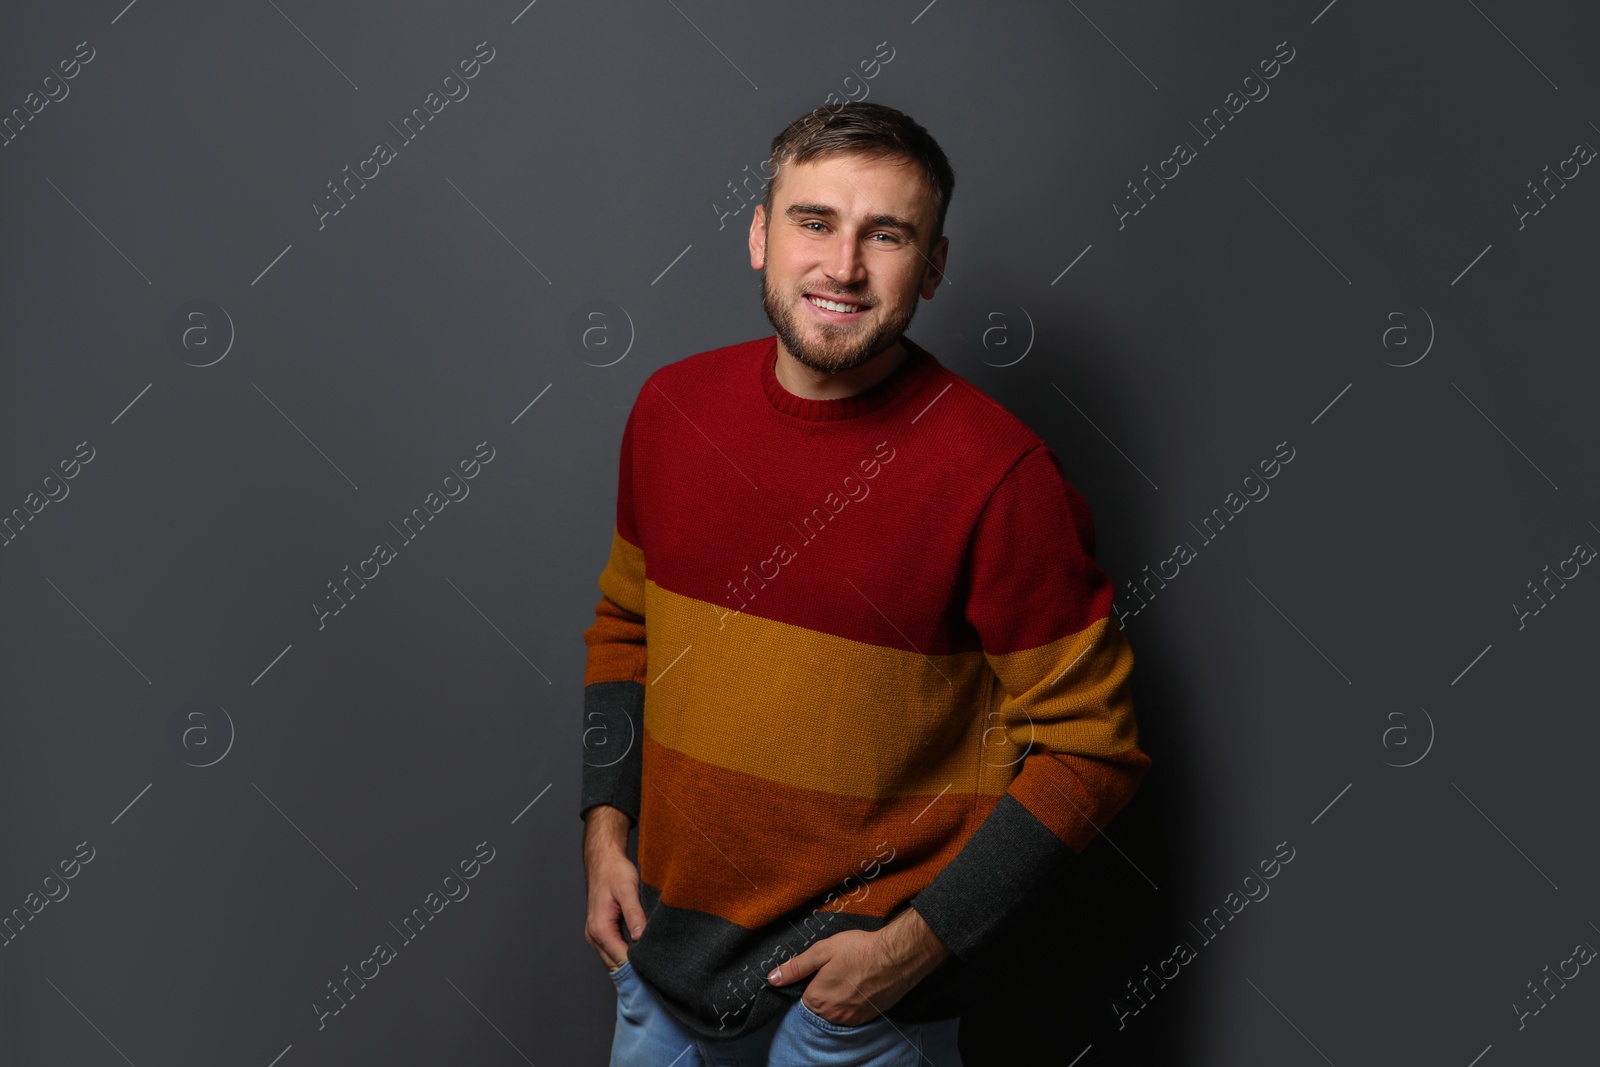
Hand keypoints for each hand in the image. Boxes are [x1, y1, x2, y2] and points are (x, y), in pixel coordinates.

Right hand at [583, 806, 646, 970]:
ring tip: (653, 970)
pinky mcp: (601, 931)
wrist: (603, 860)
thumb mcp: (628, 890)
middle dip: (635, 972)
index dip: (639, 967)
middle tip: (660, 977)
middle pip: (616, 965)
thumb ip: (634, 914)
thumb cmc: (614, 872)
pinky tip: (641, 958)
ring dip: (630, 966)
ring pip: (614, 960)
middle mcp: (594, 935)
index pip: (621, 959)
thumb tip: (641, 938)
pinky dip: (625, 957)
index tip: (657, 973)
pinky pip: (613, 951)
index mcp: (600, 928)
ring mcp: (595, 935)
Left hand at [766, 906, 951, 1026]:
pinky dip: (851, 1004)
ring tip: (849, 977)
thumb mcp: (823, 951)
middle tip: (837, 971)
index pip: (801, 997)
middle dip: (822, 990)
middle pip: (817, 1006)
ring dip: (837, 999)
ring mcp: (850, 1019)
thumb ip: (796, 967)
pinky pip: (849, 1015)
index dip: (809, 981)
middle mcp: (832, 1015)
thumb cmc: (859, 950)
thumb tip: (772, 978)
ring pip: (833, 1012)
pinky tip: (859, 986)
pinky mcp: (866, 1019)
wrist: (897, 957)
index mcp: (817, 998)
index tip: (821, 970)